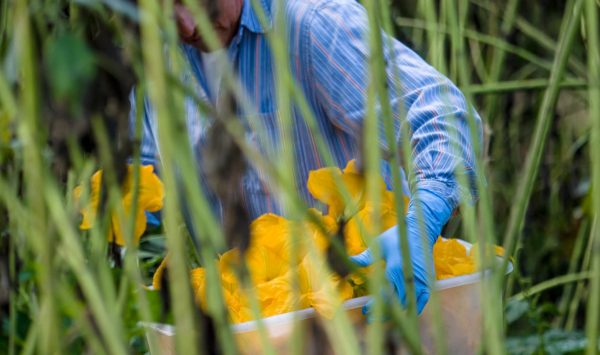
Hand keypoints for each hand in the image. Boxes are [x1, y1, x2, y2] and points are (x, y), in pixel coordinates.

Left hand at [350, 189, 452, 313]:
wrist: (419, 229)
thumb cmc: (396, 236)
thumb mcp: (378, 245)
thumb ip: (364, 257)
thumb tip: (347, 260)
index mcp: (394, 268)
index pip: (383, 294)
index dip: (374, 305)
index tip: (365, 311)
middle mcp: (407, 276)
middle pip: (395, 303)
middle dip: (383, 313)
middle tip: (371, 317)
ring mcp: (420, 280)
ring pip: (408, 305)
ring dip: (396, 313)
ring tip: (384, 317)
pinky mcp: (428, 281)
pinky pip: (421, 301)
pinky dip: (412, 309)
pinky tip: (402, 313)